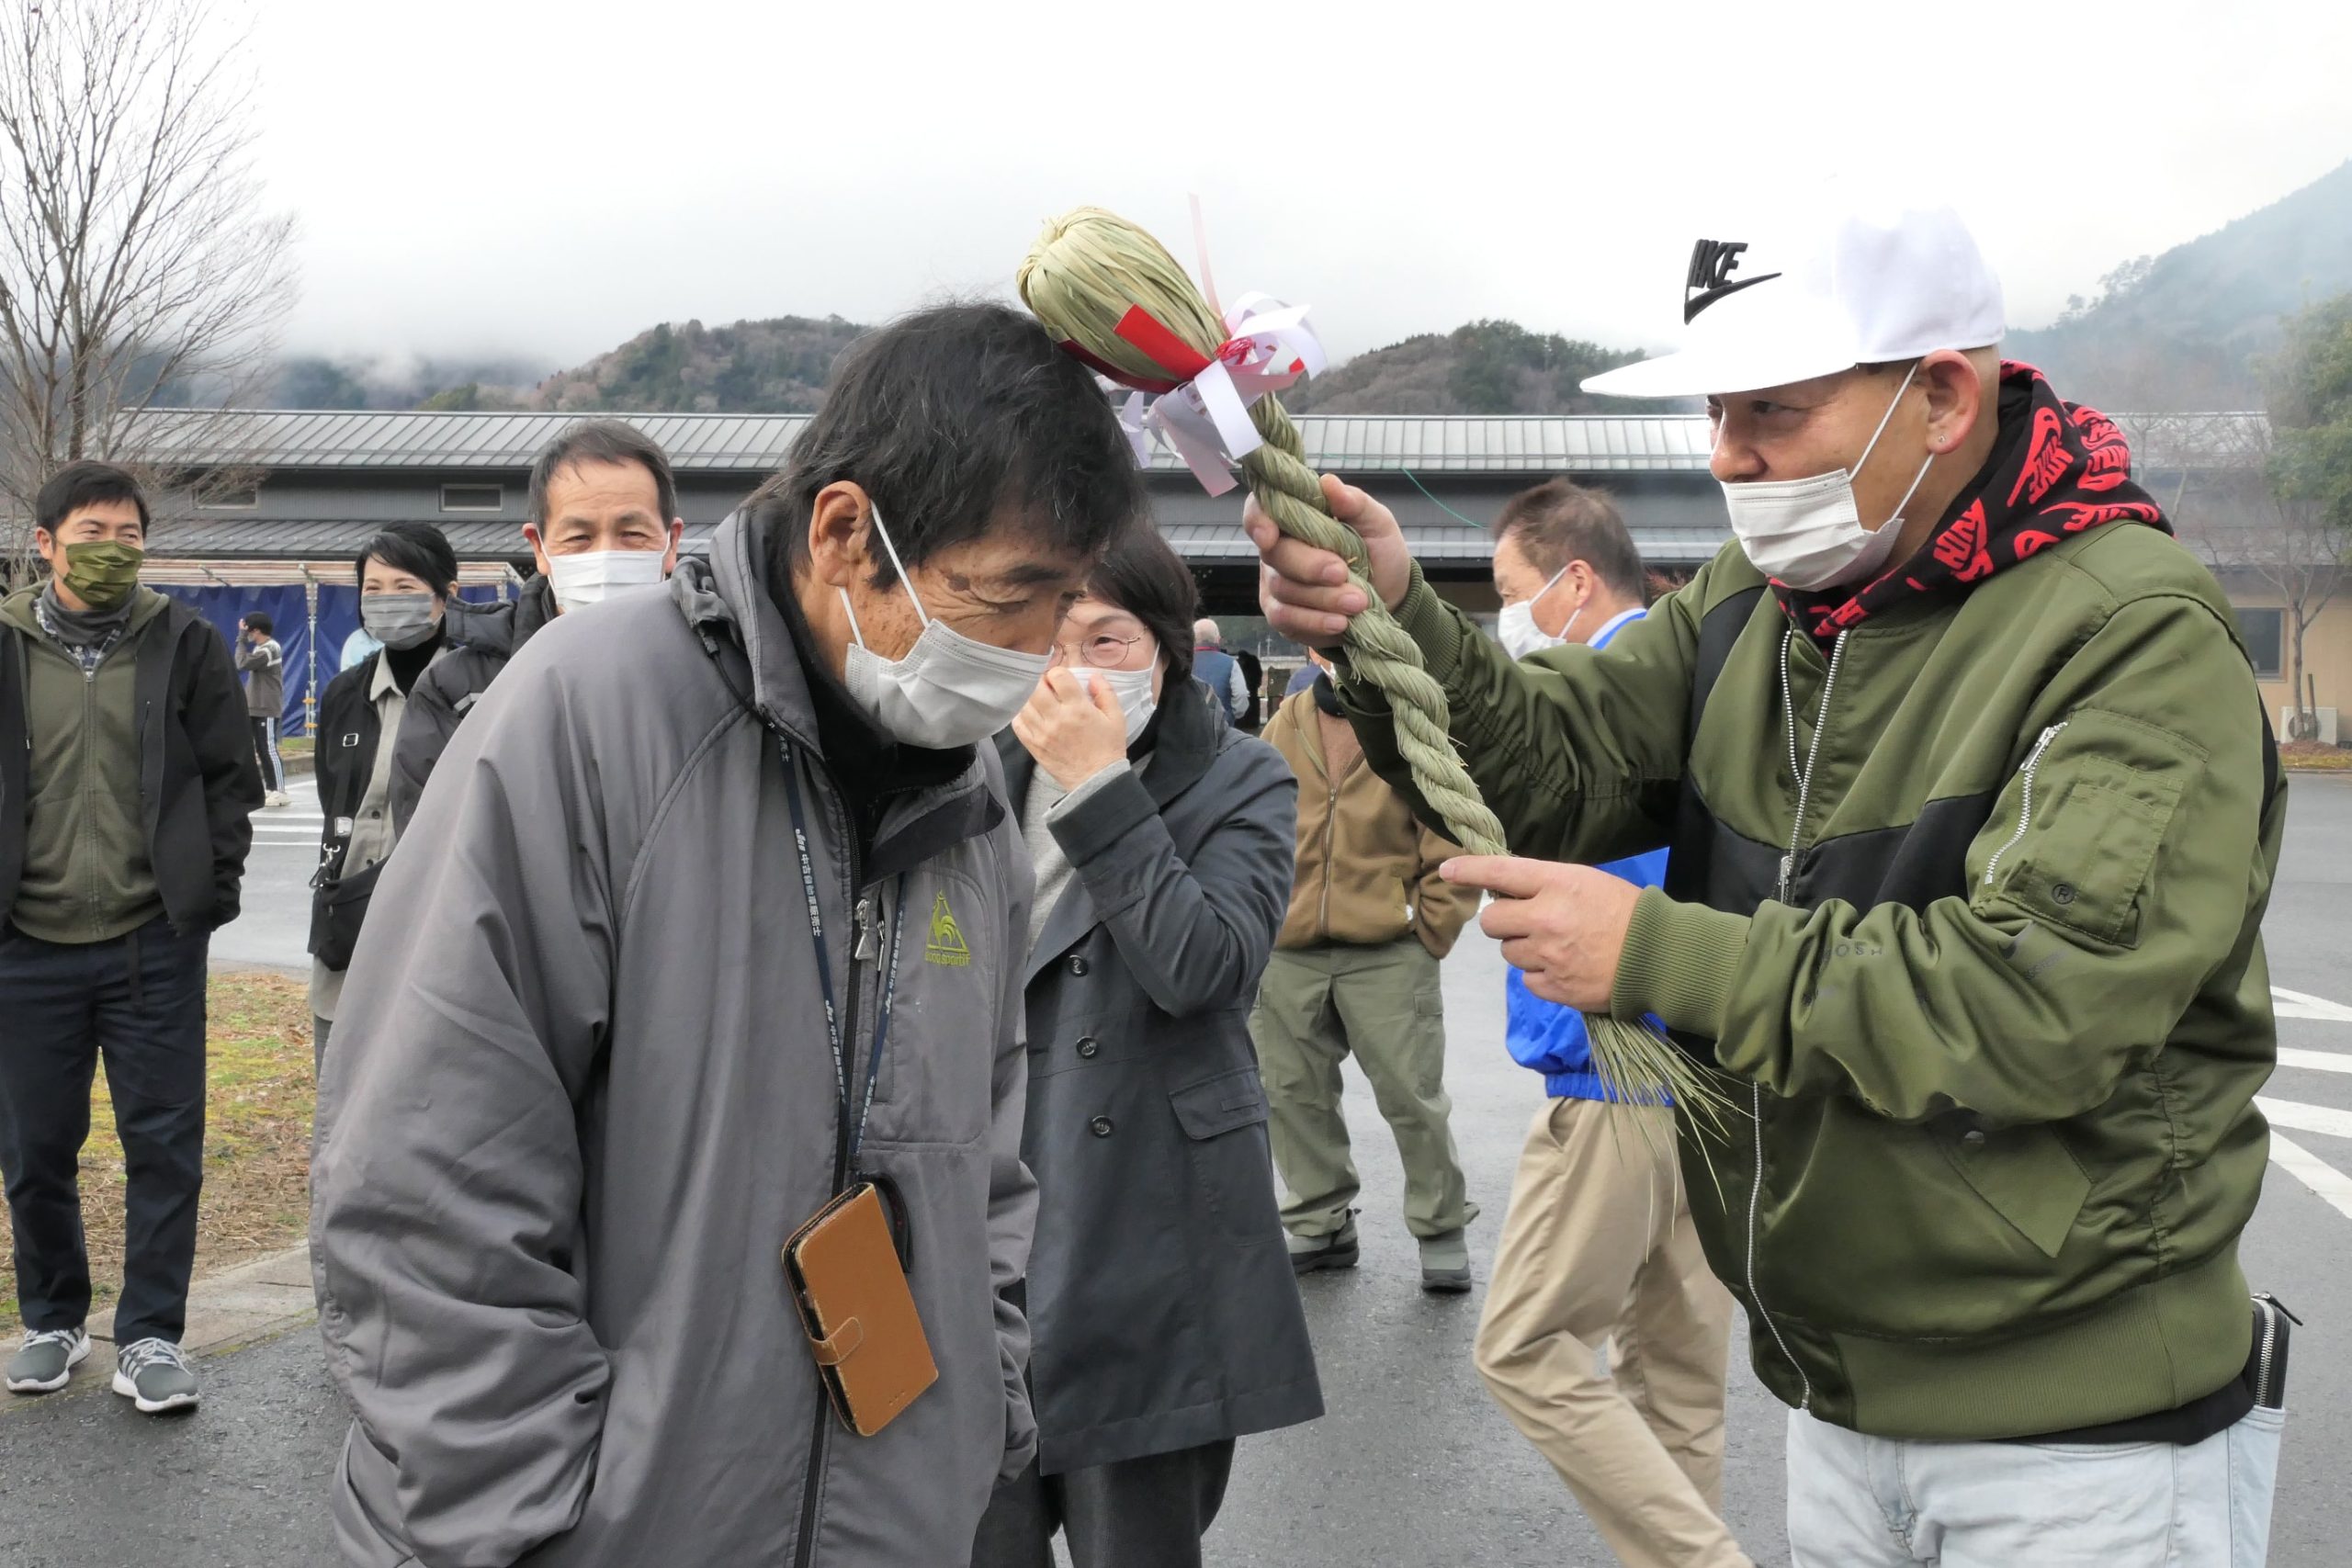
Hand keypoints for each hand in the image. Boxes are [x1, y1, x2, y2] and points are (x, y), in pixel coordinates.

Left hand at [1012, 668, 1129, 791]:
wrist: (1097, 781)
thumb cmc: (1108, 749)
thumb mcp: (1116, 718)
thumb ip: (1105, 693)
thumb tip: (1093, 675)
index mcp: (1078, 709)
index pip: (1058, 676)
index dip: (1058, 673)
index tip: (1062, 680)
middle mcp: (1057, 719)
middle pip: (1036, 687)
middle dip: (1041, 682)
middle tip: (1048, 687)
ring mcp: (1042, 733)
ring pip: (1024, 704)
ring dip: (1030, 697)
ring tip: (1040, 701)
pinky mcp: (1034, 746)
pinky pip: (1017, 724)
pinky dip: (1021, 715)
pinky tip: (1031, 715)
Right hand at [1246, 474, 1410, 648]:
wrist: (1391, 594)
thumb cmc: (1378, 551)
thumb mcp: (1377, 522)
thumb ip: (1354, 503)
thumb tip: (1329, 483)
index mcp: (1295, 517)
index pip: (1260, 511)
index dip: (1258, 521)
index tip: (1271, 535)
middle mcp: (1278, 548)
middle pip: (1275, 555)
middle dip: (1309, 566)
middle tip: (1342, 573)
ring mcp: (1276, 583)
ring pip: (1284, 590)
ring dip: (1322, 598)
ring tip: (1358, 602)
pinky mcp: (1283, 615)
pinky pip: (1287, 619)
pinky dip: (1315, 622)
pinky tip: (1340, 622)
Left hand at [1443, 856, 1641, 1011]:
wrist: (1659, 957)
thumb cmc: (1625, 912)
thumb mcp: (1587, 882)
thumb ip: (1546, 884)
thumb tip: (1509, 891)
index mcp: (1558, 883)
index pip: (1500, 872)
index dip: (1469, 870)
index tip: (1448, 869)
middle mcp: (1546, 918)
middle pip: (1491, 921)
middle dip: (1503, 922)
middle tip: (1527, 922)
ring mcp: (1548, 955)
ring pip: (1508, 952)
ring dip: (1523, 949)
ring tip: (1557, 947)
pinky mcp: (1554, 987)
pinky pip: (1527, 980)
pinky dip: (1540, 975)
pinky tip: (1565, 968)